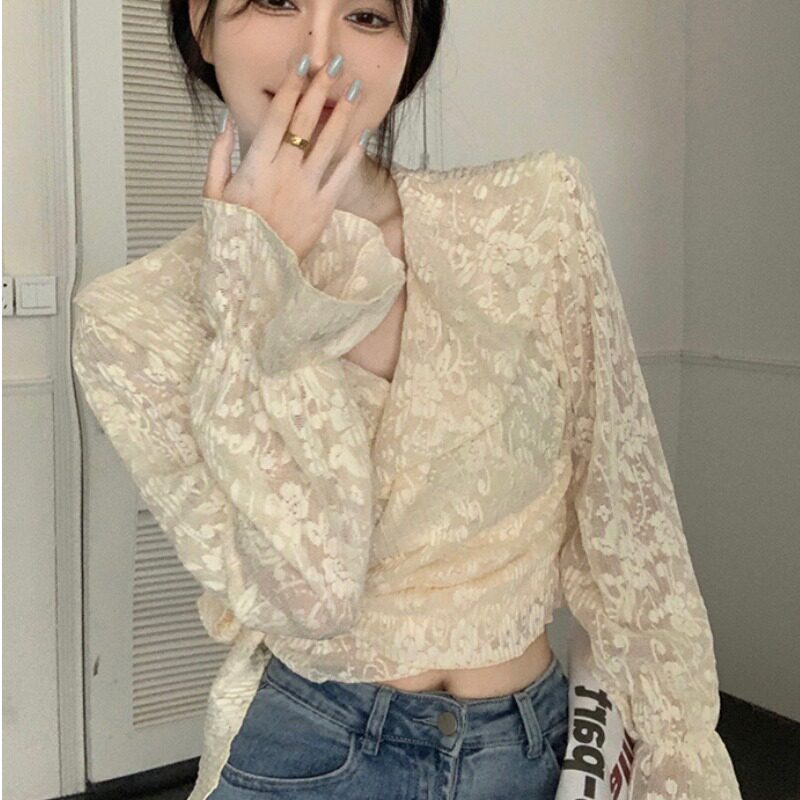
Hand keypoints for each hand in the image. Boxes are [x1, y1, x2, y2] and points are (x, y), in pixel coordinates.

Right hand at [203, 54, 367, 263]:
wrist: (253, 275)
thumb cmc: (232, 235)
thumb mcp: (212, 195)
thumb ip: (218, 157)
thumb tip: (226, 124)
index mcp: (256, 166)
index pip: (278, 117)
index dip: (291, 87)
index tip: (302, 65)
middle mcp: (284, 173)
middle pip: (306, 123)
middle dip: (320, 91)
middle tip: (334, 66)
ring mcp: (306, 191)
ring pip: (328, 145)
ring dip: (343, 115)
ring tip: (355, 91)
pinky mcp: (322, 210)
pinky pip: (340, 178)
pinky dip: (351, 158)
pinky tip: (361, 138)